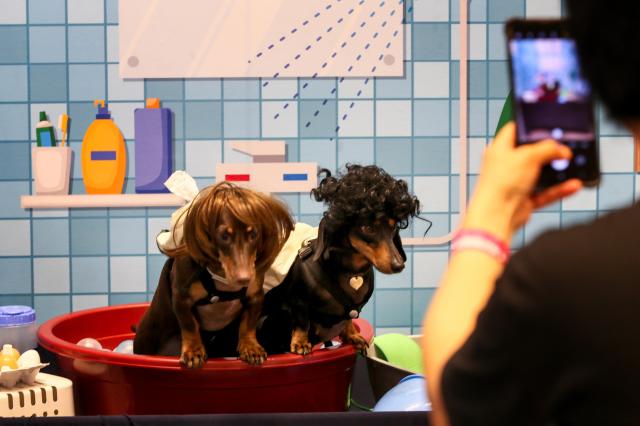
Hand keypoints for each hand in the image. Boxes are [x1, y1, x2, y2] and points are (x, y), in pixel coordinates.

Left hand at [463, 122, 582, 241]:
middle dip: (548, 150)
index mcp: (499, 149)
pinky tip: (574, 185)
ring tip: (573, 165)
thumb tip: (561, 149)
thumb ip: (547, 149)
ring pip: (540, 174)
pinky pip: (545, 192)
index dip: (529, 125)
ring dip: (557, 172)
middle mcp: (505, 165)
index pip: (513, 130)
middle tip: (564, 146)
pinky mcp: (523, 199)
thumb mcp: (528, 156)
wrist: (496, 215)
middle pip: (530, 153)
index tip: (545, 124)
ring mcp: (514, 183)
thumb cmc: (501, 183)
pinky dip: (559, 189)